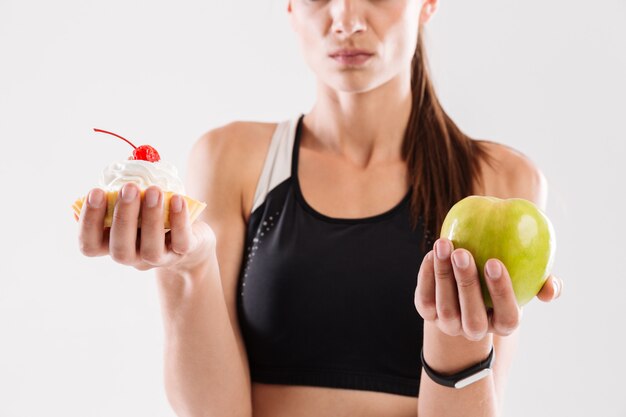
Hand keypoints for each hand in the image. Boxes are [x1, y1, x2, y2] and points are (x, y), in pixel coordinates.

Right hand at [78, 183, 214, 271]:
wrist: (192, 234)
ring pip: (151, 250)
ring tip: (154, 190)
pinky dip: (179, 221)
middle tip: (129, 188)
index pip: (90, 244)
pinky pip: (181, 242)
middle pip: (120, 250)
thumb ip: (128, 182)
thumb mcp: (138, 198)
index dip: (88, 222)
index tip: (95, 191)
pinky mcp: (184, 253)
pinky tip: (177, 199)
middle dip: (123, 217)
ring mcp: (158, 258)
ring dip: (151, 218)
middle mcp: (132, 256)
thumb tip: (129, 158)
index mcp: (112, 242)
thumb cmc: (154, 212)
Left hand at [414, 238, 561, 340]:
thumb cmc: (501, 279)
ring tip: (444, 244)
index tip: (494, 262)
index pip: (507, 316)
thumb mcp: (526, 281)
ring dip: (443, 275)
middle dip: (466, 283)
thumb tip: (552, 287)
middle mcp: (475, 330)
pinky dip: (426, 276)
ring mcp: (449, 325)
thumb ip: (544, 283)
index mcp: (503, 324)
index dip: (501, 292)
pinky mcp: (428, 313)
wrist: (464, 290)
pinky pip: (425, 298)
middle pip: (472, 316)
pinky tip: (432, 254)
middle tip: (462, 252)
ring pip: (445, 306)